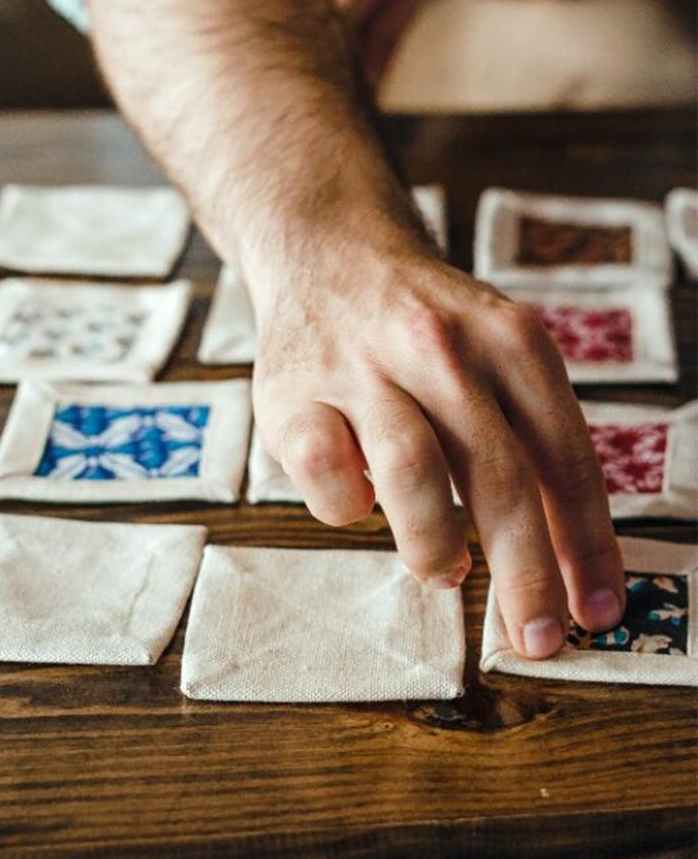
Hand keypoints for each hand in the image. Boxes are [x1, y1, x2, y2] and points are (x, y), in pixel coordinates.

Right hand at [247, 204, 624, 659]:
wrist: (325, 252)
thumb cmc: (419, 323)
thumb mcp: (492, 346)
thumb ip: (524, 431)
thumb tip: (557, 554)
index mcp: (506, 336)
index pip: (563, 454)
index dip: (586, 542)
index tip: (596, 609)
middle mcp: (437, 345)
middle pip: (496, 474)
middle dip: (523, 572)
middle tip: (535, 637)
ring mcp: (360, 366)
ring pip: (411, 474)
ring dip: (433, 545)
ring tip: (443, 568)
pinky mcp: (292, 393)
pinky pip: (329, 477)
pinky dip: (348, 508)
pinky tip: (356, 498)